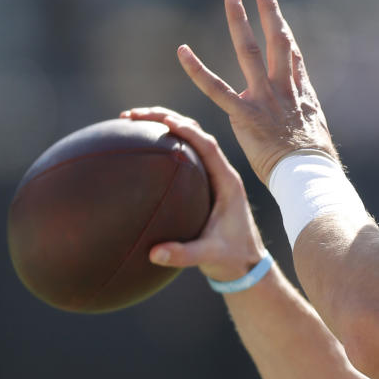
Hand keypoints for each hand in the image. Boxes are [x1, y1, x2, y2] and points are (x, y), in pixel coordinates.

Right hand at [121, 106, 265, 281]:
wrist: (247, 264)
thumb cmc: (232, 258)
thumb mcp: (209, 256)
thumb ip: (184, 254)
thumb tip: (154, 253)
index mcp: (227, 182)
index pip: (209, 147)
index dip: (188, 131)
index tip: (164, 120)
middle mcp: (221, 173)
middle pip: (196, 134)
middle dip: (166, 118)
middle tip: (133, 115)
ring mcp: (213, 176)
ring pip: (190, 141)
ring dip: (164, 126)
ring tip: (131, 121)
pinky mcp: (204, 183)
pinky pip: (185, 156)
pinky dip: (164, 146)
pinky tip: (140, 148)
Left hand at [177, 0, 335, 183]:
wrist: (309, 174)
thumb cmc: (313, 162)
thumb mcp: (315, 133)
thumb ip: (303, 118)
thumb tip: (300, 119)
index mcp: (300, 92)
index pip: (292, 54)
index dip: (284, 29)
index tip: (276, 11)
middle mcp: (284, 88)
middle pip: (277, 40)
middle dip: (269, 11)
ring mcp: (264, 98)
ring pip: (250, 51)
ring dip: (240, 20)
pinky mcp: (245, 115)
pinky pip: (216, 89)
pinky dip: (197, 70)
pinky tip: (182, 51)